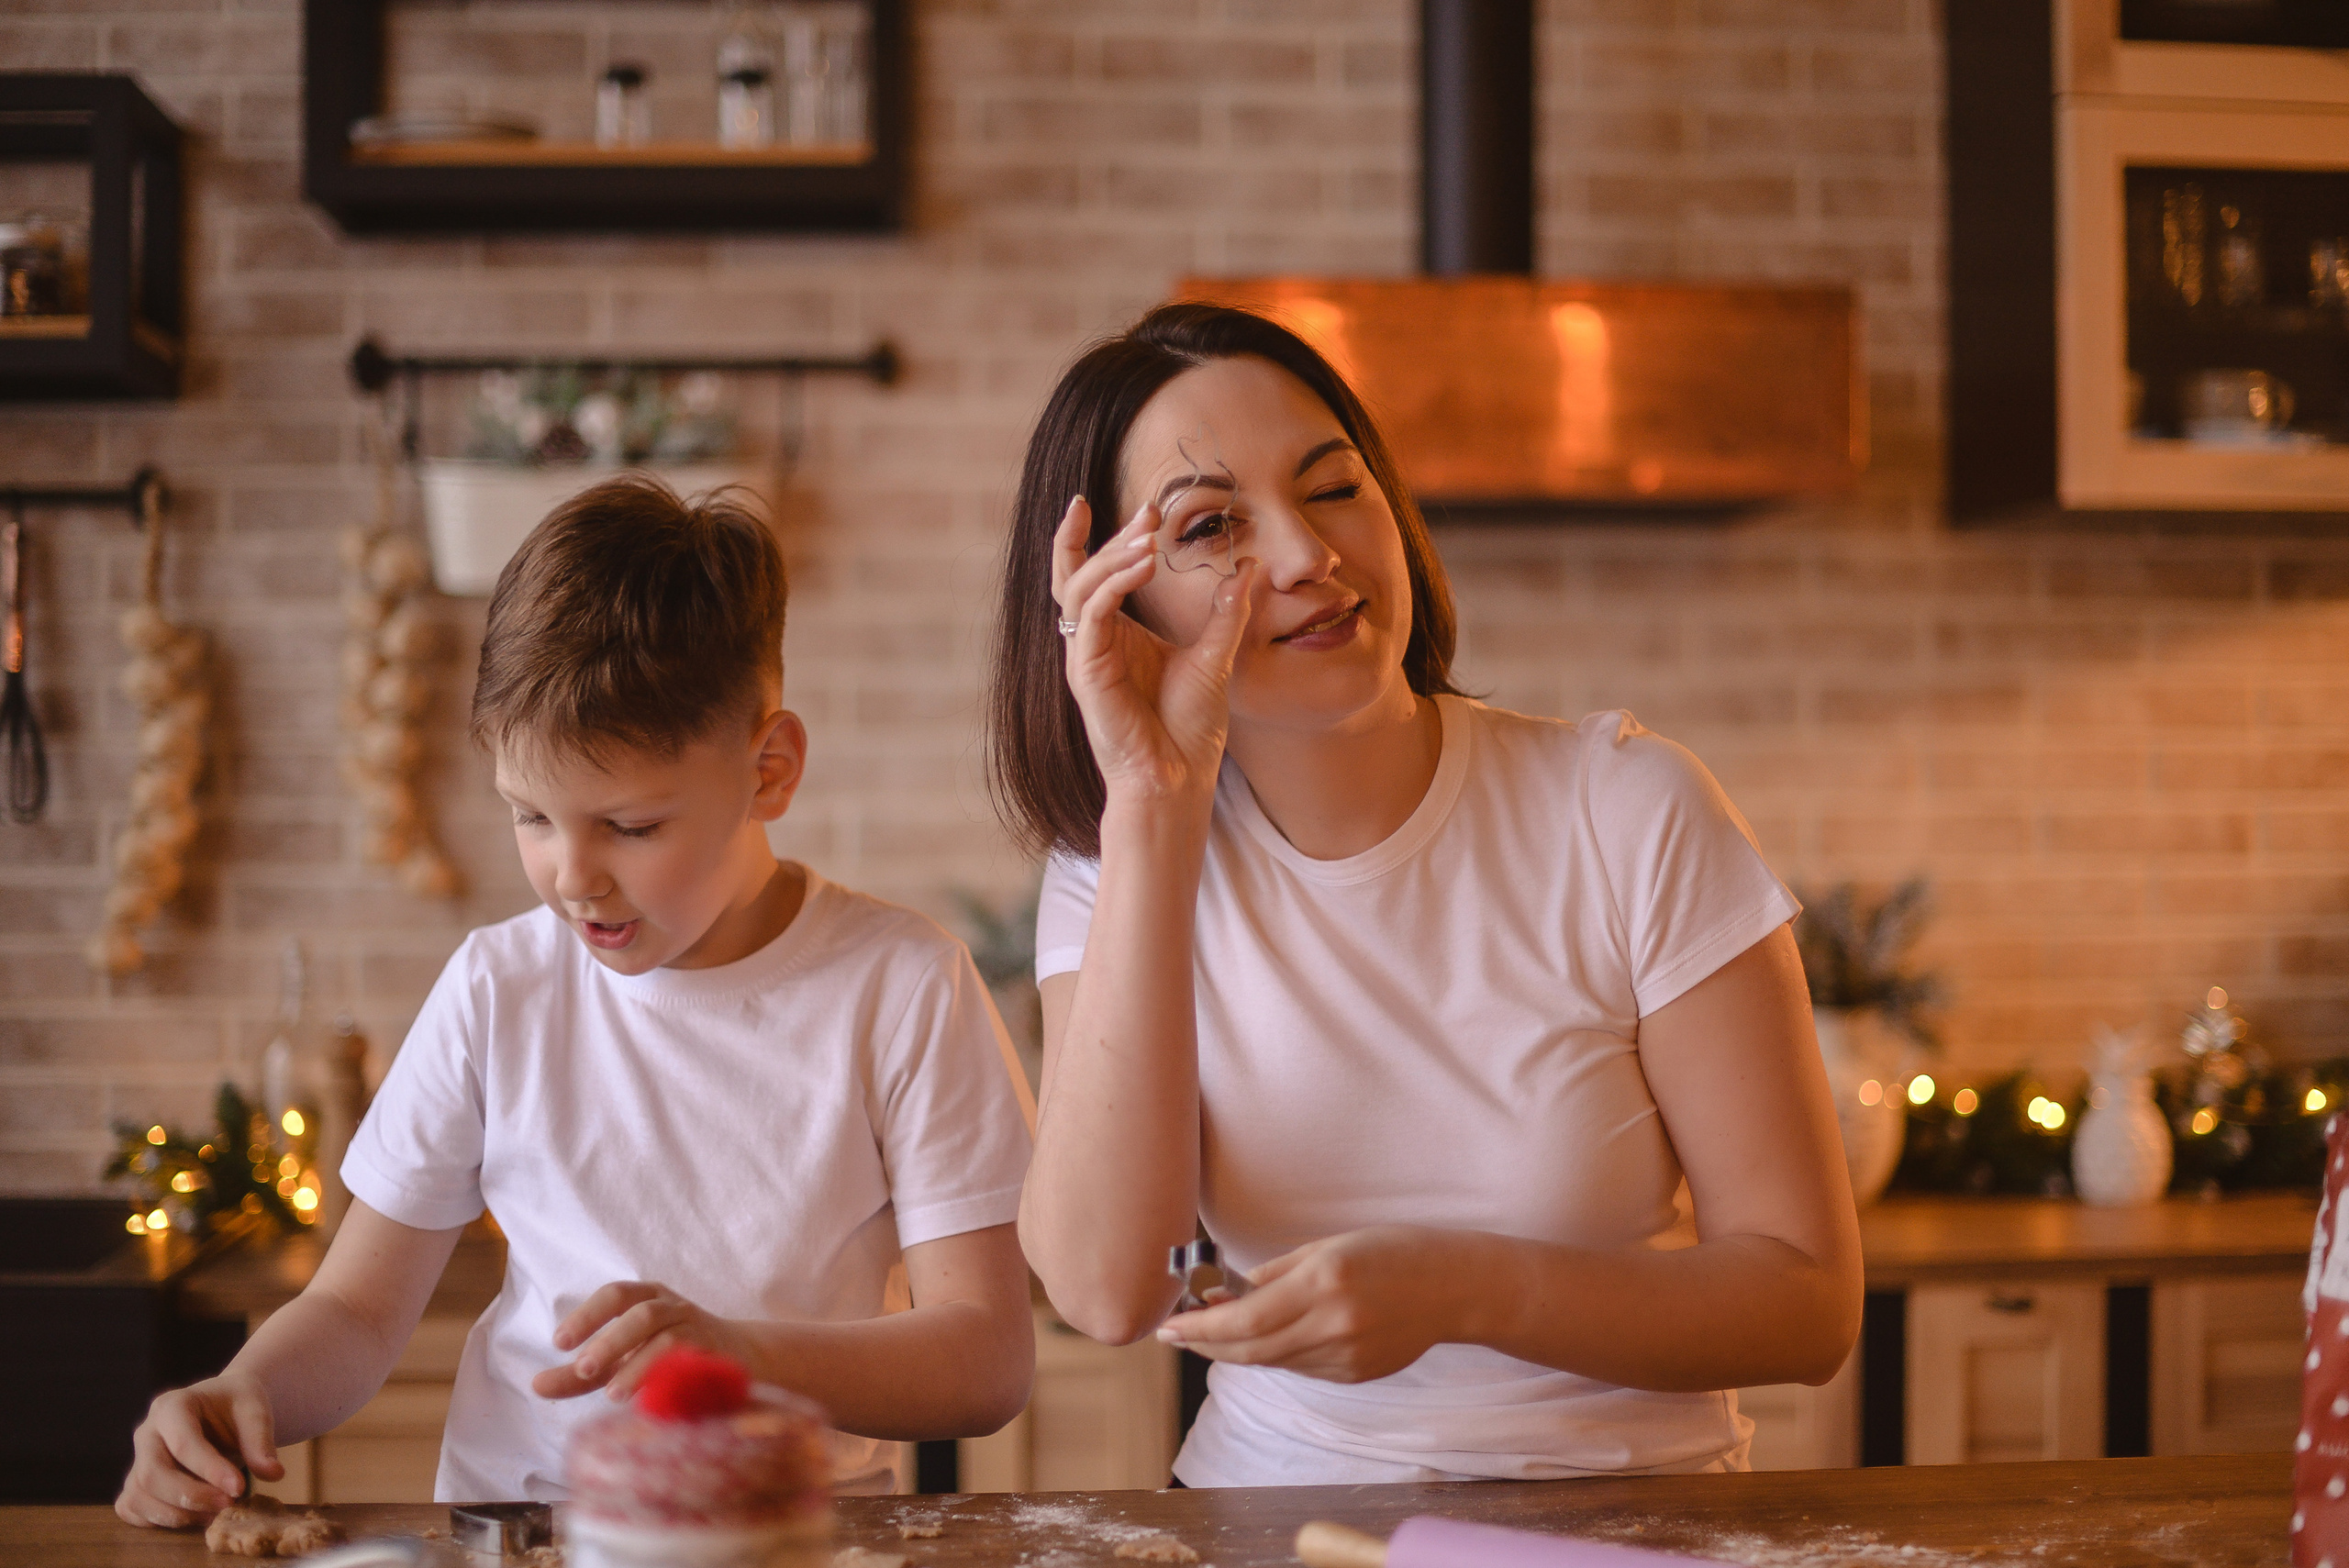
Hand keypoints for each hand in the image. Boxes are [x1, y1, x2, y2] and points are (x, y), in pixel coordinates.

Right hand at [115, 1371, 280, 1527]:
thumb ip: (261, 1442)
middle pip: (153, 1474)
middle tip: (228, 1505)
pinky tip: (195, 1518)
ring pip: (138, 1495)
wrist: (223, 1408)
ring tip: (216, 1515)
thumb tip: (274, 1474)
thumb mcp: (255, 1412)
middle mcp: (147, 1432)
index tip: (239, 1488)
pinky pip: (133, 1507)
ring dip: (176, 1514)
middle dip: (191, 1496)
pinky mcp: (138, 1482)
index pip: (183, 1443)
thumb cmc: (236, 1406)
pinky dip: (158, 1520)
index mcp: (172, 1406)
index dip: (210, 1470)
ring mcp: (138, 1459)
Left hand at [531, 1281, 758, 1401]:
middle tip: (584, 1368)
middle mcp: (673, 1306)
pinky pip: (695, 1363)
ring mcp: (698, 1328)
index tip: (560, 1343)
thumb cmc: (667, 1357)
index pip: (615, 1294)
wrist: (739, 1357)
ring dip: (638, 1364)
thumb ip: (580, 1374)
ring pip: (668, 1337)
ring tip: (614, 1394)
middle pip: (641, 1313)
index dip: (587, 1314)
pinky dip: (671, 1379)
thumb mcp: (621, 1361)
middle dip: (611, 1340)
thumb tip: (536, 1385)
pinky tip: (652, 1400)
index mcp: (647, 1298)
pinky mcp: (718, 1355)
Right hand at [1051, 495, 1256, 808]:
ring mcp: (1087, 658)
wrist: (1178, 778)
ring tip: (1148, 539)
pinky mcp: (1087, 675)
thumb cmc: (1188, 729)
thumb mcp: (1215, 656)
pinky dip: (1112, 586)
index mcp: (1117, 636)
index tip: (1133, 505)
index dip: (1097, 537)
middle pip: (1079, 573)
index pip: (1091, 575)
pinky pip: (1091, 617)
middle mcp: (1095, 642)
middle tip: (1148, 512)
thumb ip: (1227, 611)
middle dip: (1110, 537)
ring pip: (1079, 589)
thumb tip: (1248, 566)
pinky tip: (1141, 567)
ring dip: (1111, 557)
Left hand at [1153, 1226, 1492, 1383]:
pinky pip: (1299, 1367)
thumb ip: (1272, 1275)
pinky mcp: (1354, 1375)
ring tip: (1215, 1330)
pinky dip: (1275, 1353)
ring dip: (1236, 1350)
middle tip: (1178, 1333)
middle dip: (1206, 1344)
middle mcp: (1332, 1326)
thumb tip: (1222, 1296)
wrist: (1454, 1287)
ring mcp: (1345, 1358)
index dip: (1198, 1329)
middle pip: (1249, 1351)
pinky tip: (1270, 1335)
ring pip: (1271, 1363)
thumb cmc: (1391, 1252)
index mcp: (1322, 1284)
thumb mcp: (1326, 1247)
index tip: (1167, 1327)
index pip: (1242, 1321)